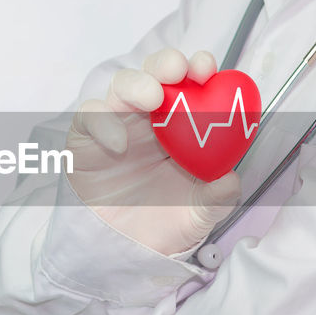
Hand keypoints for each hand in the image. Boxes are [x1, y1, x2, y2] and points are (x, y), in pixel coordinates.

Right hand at [66, 48, 240, 255]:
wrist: (122, 250)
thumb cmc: (163, 221)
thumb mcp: (198, 215)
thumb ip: (216, 199)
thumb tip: (230, 179)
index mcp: (181, 124)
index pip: (189, 84)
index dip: (197, 68)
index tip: (208, 67)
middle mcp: (148, 117)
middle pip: (154, 73)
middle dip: (166, 64)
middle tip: (180, 70)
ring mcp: (116, 124)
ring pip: (121, 86)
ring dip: (137, 84)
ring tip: (152, 97)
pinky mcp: (85, 139)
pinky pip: (89, 116)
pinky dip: (103, 121)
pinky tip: (118, 144)